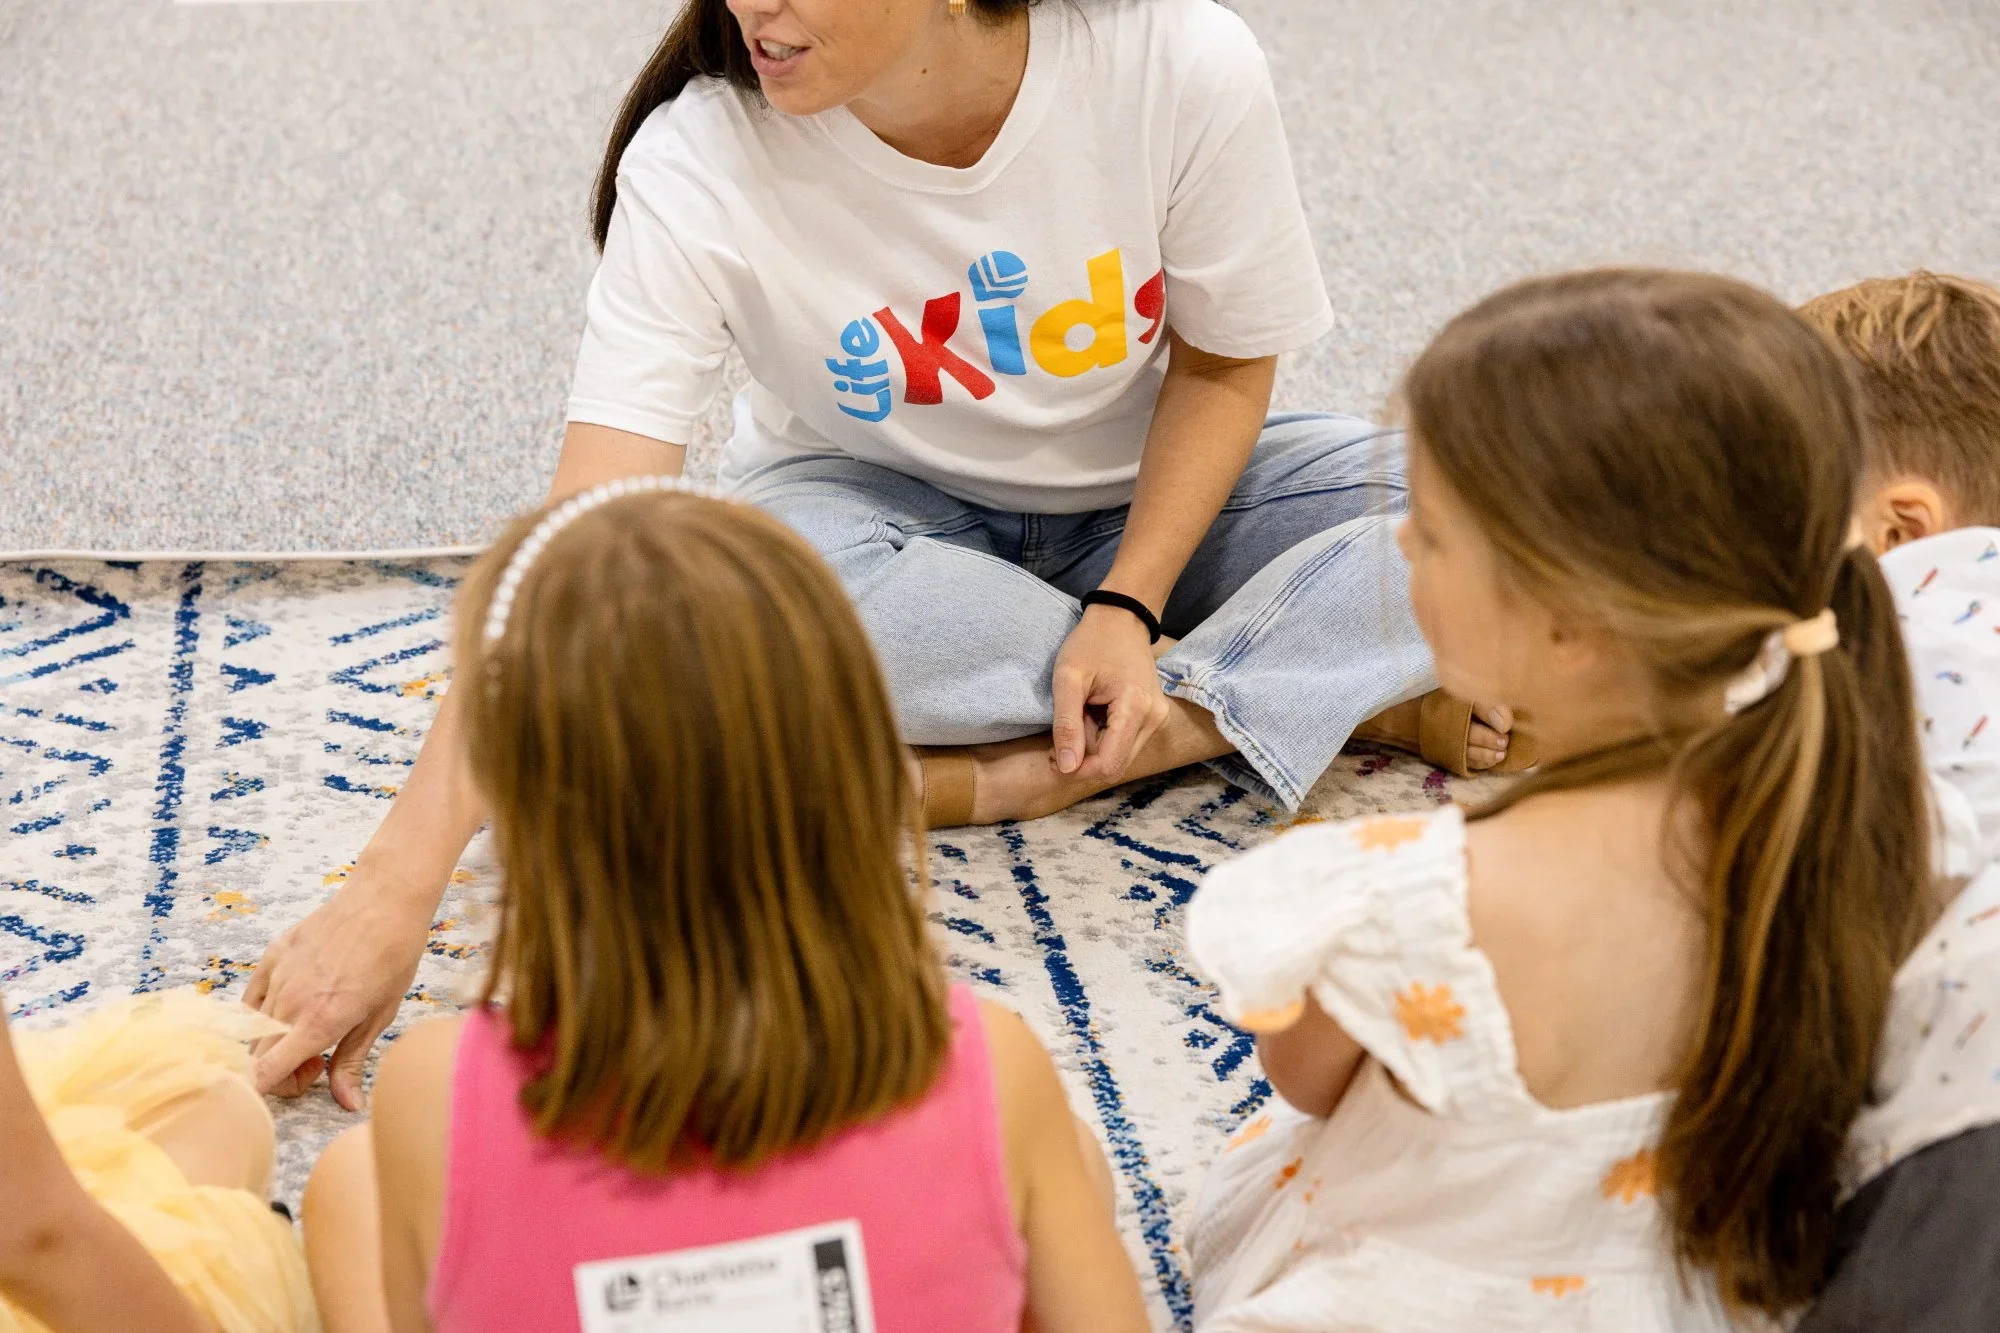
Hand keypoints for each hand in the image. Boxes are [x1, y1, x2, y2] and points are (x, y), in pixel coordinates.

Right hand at [242, 866, 435, 1109]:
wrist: (385, 899)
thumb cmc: (393, 956)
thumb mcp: (381, 1015)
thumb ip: (353, 1061)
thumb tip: (347, 1103)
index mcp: (318, 1023)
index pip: (264, 1075)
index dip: (273, 1091)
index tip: (303, 1080)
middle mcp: (289, 1003)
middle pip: (256, 1058)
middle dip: (282, 1070)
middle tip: (319, 1057)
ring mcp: (277, 977)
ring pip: (254, 1029)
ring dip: (276, 1040)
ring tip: (313, 1025)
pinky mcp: (272, 955)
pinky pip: (252, 997)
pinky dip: (265, 1011)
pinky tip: (296, 1004)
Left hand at [1050, 603, 1170, 781]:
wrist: (1121, 619)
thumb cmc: (1091, 642)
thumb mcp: (1068, 678)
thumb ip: (1066, 724)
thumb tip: (1066, 768)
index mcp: (1136, 707)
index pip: (1109, 764)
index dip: (1078, 771)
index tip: (1052, 757)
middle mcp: (1155, 718)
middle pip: (1116, 764)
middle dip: (1083, 761)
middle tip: (1057, 741)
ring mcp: (1158, 717)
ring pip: (1121, 756)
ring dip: (1093, 750)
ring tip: (1075, 721)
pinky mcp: (1154, 716)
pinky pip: (1127, 743)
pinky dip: (1103, 739)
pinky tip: (1089, 718)